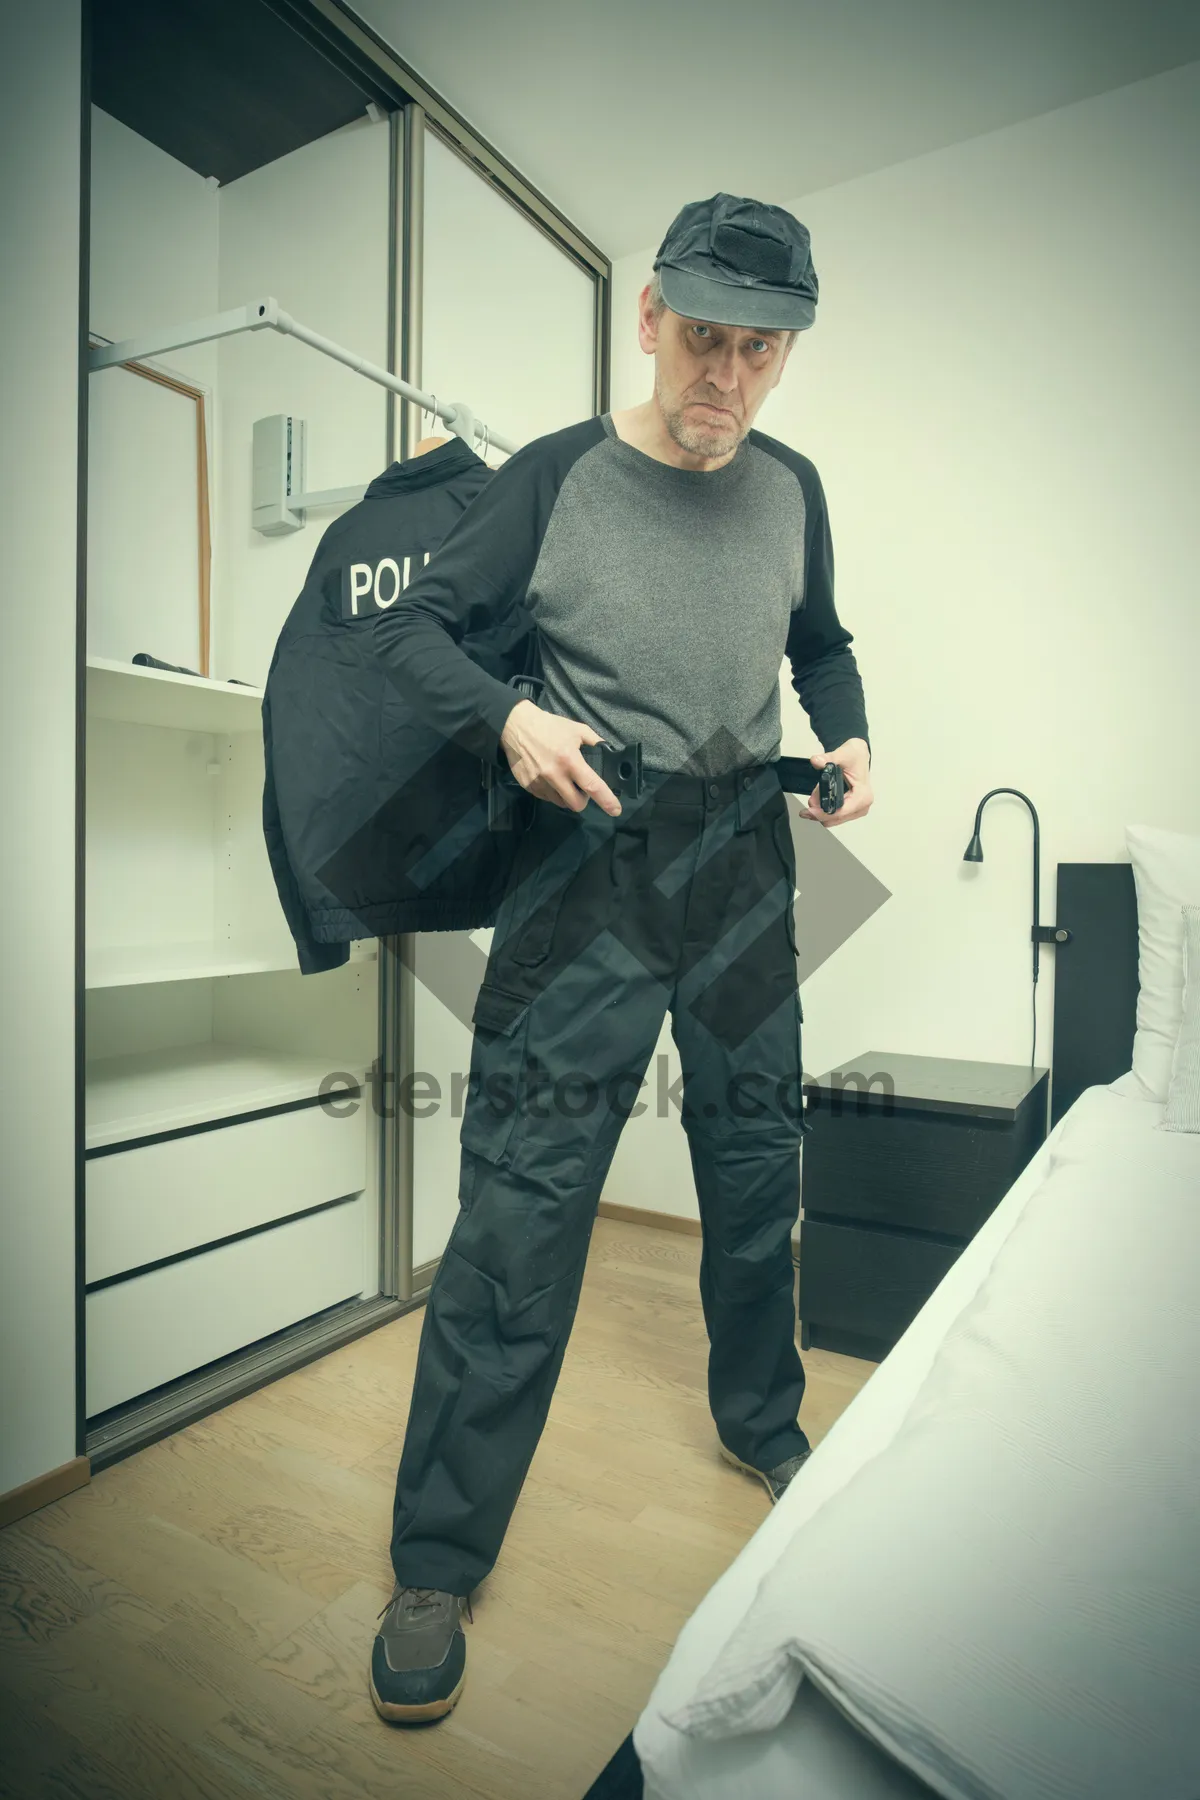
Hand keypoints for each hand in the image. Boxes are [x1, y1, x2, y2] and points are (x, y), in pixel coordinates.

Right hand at [499, 699, 622, 814]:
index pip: (592, 785)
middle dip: (583, 800)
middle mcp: (554, 775)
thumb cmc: (549, 726)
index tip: (615, 810)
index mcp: (570, 760)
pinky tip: (550, 778)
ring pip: (560, 803)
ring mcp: (539, 782)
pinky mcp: (528, 786)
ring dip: (566, 797)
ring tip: (563, 781)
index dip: (606, 800)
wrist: (516, 726)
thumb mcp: (576, 729)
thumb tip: (608, 753)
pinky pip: (546, 797)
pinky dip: (552, 792)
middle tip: (581, 789)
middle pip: (576, 804)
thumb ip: (595, 742)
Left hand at [805, 738, 872, 826]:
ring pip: (833, 820)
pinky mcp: (852, 810)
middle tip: (808, 802)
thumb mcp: (842, 754)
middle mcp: (862, 805)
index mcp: (862, 795)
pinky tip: (819, 800)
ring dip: (820, 811)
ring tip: (814, 797)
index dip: (822, 813)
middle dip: (819, 812)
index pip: (840, 812)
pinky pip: (835, 817)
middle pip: (835, 818)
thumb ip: (828, 758)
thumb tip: (816, 761)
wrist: (858, 756)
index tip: (808, 810)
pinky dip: (824, 810)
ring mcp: (858, 809)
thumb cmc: (854, 757)